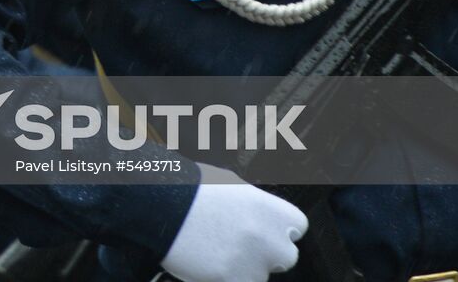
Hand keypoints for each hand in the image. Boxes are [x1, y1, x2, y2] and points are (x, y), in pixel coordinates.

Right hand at [160, 163, 305, 281]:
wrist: (160, 204)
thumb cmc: (189, 189)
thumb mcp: (230, 185)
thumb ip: (253, 204)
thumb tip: (258, 215)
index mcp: (271, 209)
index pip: (297, 227)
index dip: (279, 229)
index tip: (265, 230)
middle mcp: (268, 237)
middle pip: (286, 257)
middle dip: (266, 254)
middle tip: (240, 246)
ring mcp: (252, 263)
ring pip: (260, 275)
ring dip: (244, 269)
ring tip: (216, 252)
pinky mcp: (233, 280)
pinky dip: (227, 277)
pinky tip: (209, 263)